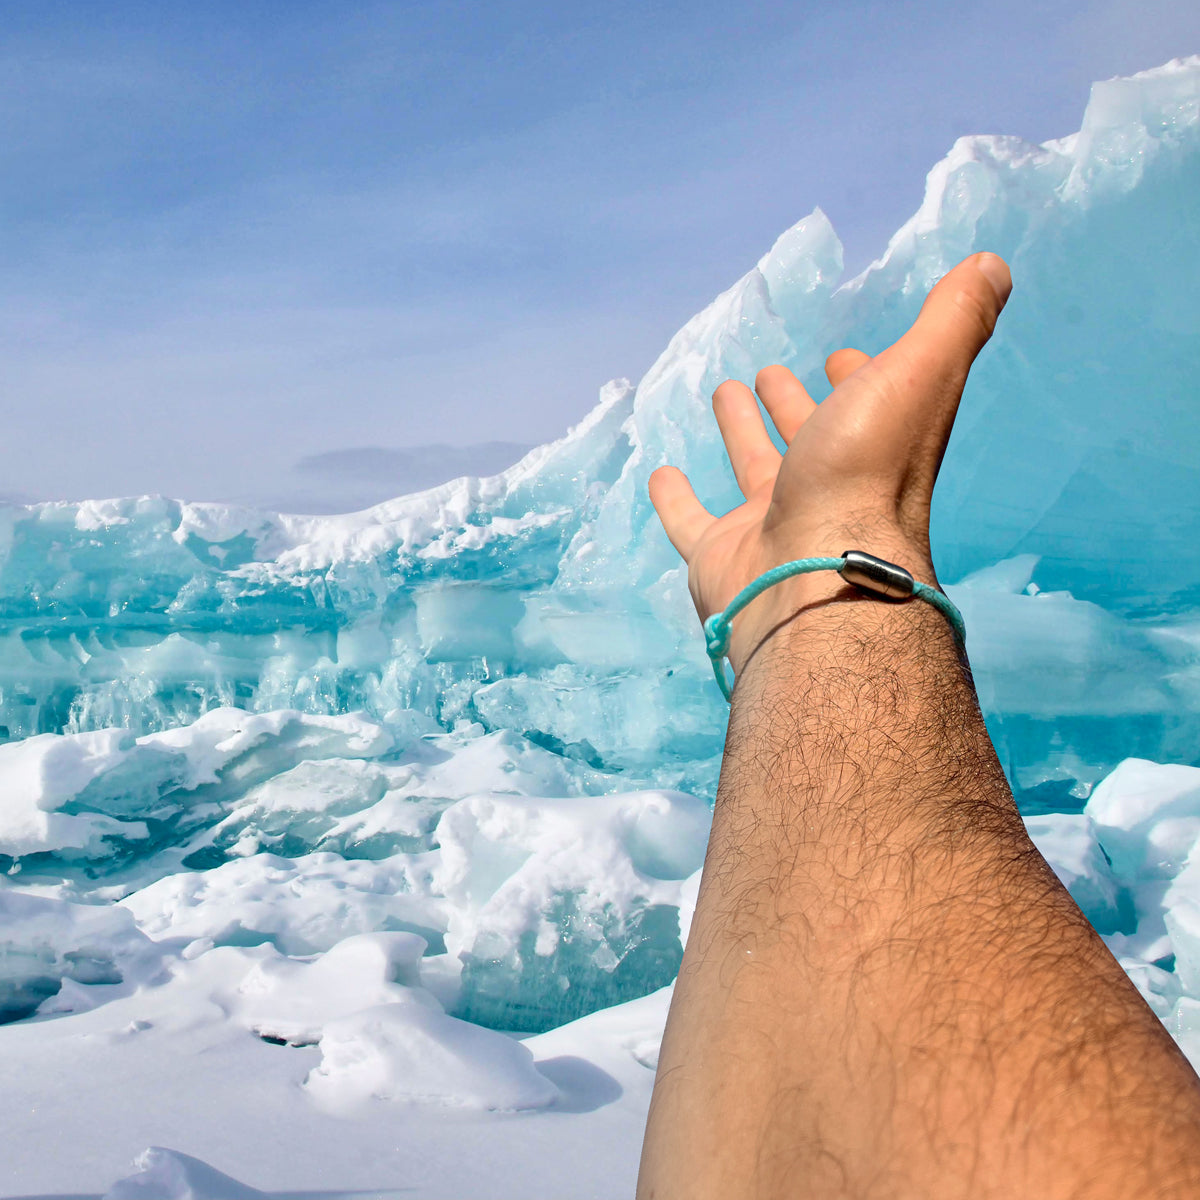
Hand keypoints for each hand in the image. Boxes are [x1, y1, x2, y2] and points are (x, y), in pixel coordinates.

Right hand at [648, 251, 1011, 675]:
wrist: (815, 578)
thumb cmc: (866, 473)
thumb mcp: (919, 374)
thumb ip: (954, 318)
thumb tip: (993, 264)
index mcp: (873, 448)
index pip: (869, 404)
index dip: (860, 376)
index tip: (844, 355)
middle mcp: (827, 487)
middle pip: (810, 437)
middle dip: (793, 403)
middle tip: (772, 375)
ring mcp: (771, 524)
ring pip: (752, 472)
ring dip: (741, 433)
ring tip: (724, 395)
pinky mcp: (720, 555)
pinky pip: (691, 523)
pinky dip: (676, 501)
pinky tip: (662, 476)